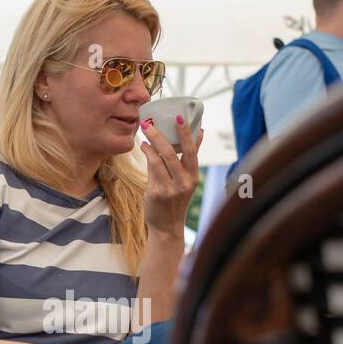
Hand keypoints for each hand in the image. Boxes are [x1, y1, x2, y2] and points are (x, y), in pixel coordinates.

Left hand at [140, 115, 203, 238]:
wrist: (167, 227)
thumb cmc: (175, 199)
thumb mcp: (186, 179)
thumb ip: (188, 158)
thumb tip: (199, 133)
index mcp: (193, 176)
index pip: (192, 151)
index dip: (187, 133)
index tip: (180, 116)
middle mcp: (185, 182)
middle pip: (176, 153)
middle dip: (164, 134)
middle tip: (152, 121)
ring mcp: (171, 188)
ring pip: (162, 159)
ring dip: (152, 142)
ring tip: (145, 129)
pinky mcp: (158, 193)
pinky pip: (152, 169)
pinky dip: (147, 155)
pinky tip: (143, 146)